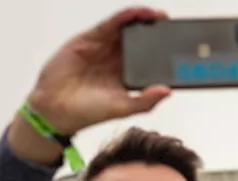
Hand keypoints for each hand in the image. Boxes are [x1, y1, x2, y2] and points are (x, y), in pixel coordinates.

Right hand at [25, 8, 172, 136]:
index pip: (148, 59)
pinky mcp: (90, 39)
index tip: (181, 48)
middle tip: (174, 27)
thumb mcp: (123, 108)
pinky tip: (140, 13)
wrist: (56, 108)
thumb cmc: (88, 111)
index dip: (163, 52)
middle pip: (140, 40)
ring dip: (144, 19)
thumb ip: (146, 100)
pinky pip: (111, 24)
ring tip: (161, 16)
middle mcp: (116, 58)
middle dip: (156, 32)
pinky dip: (126, 17)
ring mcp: (104, 47)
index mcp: (126, 74)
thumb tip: (168, 91)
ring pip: (127, 28)